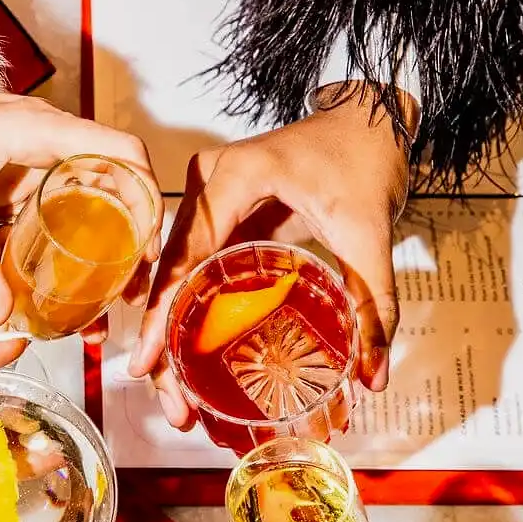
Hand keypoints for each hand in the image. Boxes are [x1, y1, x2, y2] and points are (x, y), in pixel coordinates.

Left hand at [0, 93, 161, 328]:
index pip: (121, 151)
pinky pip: (56, 202)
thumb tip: (1, 317)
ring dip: (101, 239)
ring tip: (106, 293)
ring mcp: (33, 153)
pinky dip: (66, 236)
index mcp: (40, 131)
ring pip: (87, 194)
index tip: (148, 246)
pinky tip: (62, 277)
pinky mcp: (16, 169)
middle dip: (130, 234)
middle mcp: (47, 136)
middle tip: (129, 286)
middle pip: (113, 180)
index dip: (147, 195)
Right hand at [131, 85, 411, 427]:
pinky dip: (191, 311)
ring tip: (178, 395)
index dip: (164, 316)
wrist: (370, 117)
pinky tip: (190, 357)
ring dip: (172, 332)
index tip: (149, 365)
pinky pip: (195, 267)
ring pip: (176, 274)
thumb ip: (373, 303)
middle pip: (171, 273)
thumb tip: (373, 374)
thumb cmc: (364, 155)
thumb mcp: (370, 232)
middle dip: (165, 342)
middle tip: (174, 404)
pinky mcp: (220, 213)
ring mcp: (209, 197)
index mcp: (235, 177)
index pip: (186, 256)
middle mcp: (208, 182)